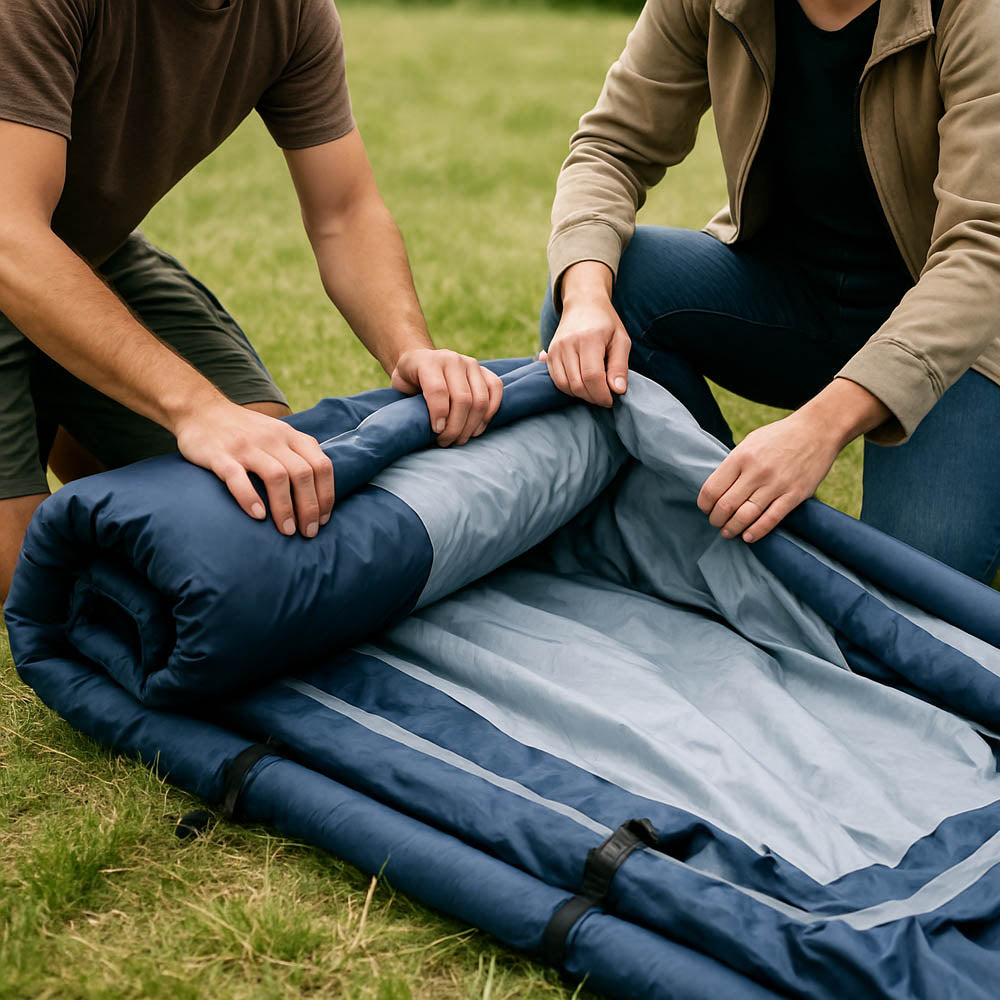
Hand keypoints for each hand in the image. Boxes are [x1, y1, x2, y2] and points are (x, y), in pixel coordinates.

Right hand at [175, 399, 334, 537]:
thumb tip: (318, 494)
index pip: (321, 465)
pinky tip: (258, 516)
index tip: (323, 520)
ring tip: (287, 531)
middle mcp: (272, 439)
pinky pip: (238, 477)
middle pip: (303, 474)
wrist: (200, 410)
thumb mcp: (277, 434)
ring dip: (285, 507)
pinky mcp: (220, 455)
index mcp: (291, 436)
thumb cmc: (245, 431)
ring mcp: (246, 446)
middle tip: (308, 533)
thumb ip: (298, 455)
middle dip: (310, 507)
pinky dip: (250, 498)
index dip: (326, 495)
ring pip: (277, 476)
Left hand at [391, 348, 502, 445]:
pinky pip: (496, 390)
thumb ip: (412, 403)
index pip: (439, 390)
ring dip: (472, 426)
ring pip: (480, 400)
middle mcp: (452, 359)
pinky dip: (490, 413)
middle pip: (463, 399)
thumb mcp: (400, 387)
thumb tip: (433, 428)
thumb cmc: (409, 380)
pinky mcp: (485, 371)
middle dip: (456, 427)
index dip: (439, 415)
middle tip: (446, 442)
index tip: (436, 432)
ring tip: (460, 439)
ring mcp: (471, 364)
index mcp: (428, 361)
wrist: (420, 360)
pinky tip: (477, 428)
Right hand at [541, 262, 629, 406]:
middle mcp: (568, 344)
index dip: (602, 394)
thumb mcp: (621, 340)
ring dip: (580, 395)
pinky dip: (570, 389)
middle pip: (577, 384)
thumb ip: (620, 366)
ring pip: (564, 385)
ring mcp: (555, 349)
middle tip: (604, 397)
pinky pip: (556, 381)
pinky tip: (582, 384)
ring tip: (594, 390)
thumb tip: (618, 391)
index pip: (592, 376)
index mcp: (589, 338)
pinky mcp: (549, 354)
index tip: (611, 400)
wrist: (583, 304)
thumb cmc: (606, 324)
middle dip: (592, 397)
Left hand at [696, 411, 839, 542]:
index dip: (704, 505)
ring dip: (732, 528)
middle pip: (726, 505)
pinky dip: (757, 531)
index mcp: (741, 457)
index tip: (706, 509)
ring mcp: (777, 484)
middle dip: (716, 519)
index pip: (712, 489)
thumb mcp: (750, 442)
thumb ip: (734, 464)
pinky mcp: (795, 494)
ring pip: (746, 516)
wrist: (817, 430)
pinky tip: (748, 536)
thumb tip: (717, 489)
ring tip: (728, 532)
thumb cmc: (779, 437)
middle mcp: (756, 471)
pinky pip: (771, 519)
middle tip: (716, 522)